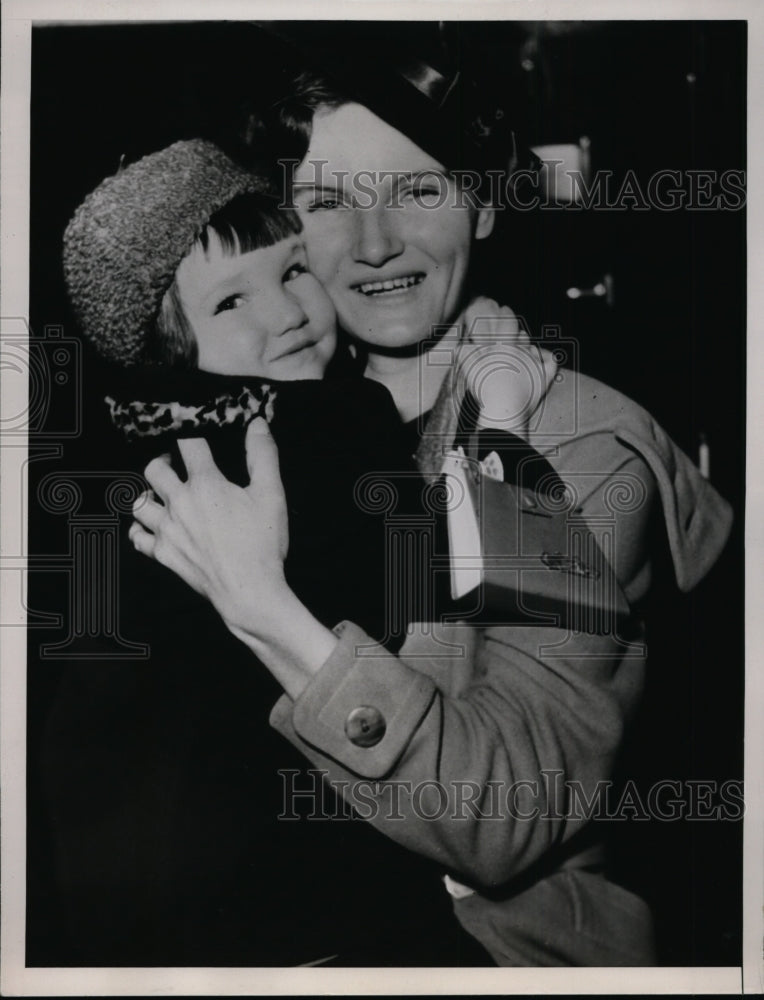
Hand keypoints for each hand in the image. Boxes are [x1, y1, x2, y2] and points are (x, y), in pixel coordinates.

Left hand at [130, 418, 336, 697]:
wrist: (249, 591)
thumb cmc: (261, 544)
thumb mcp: (271, 494)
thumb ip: (263, 456)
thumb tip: (257, 424)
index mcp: (205, 484)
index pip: (189, 444)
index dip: (191, 432)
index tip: (196, 432)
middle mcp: (180, 503)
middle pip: (153, 469)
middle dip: (164, 460)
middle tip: (176, 462)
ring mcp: (168, 530)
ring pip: (140, 502)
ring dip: (150, 494)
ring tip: (164, 493)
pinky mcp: (164, 554)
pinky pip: (138, 537)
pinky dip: (141, 529)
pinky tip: (153, 526)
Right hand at [452, 298, 557, 435]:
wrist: (504, 409)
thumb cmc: (485, 389)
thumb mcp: (469, 369)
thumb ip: (463, 354)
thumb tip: (459, 346)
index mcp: (505, 347)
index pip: (508, 322)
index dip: (507, 313)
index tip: (505, 308)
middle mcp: (522, 352)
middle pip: (522, 335)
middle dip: (517, 333)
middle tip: (511, 336)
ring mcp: (535, 365)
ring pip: (534, 347)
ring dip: (528, 346)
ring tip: (523, 349)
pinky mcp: (544, 378)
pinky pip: (551, 362)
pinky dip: (548, 358)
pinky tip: (545, 357)